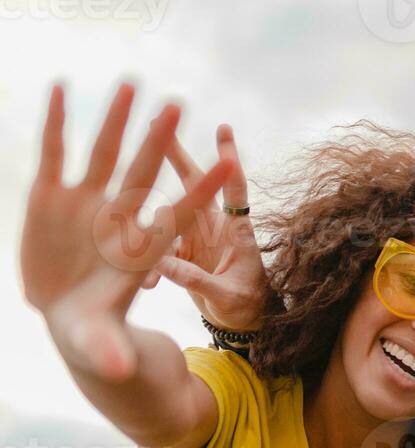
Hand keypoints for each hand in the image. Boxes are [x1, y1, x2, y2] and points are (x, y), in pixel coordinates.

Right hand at [20, 83, 232, 380]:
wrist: (77, 331)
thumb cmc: (106, 341)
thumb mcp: (116, 347)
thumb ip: (124, 346)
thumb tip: (134, 352)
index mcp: (154, 251)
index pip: (189, 213)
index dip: (209, 187)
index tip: (230, 159)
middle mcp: (128, 224)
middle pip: (152, 175)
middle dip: (163, 140)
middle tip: (177, 103)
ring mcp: (93, 211)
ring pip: (111, 160)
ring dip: (120, 124)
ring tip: (129, 85)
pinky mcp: (58, 205)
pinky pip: (59, 158)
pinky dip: (58, 128)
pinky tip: (56, 93)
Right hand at [141, 125, 266, 330]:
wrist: (242, 324)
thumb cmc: (247, 307)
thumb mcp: (226, 297)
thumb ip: (197, 281)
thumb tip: (163, 266)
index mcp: (236, 232)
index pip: (235, 191)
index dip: (229, 162)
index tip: (223, 129)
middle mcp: (215, 227)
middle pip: (195, 184)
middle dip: (175, 155)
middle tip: (158, 123)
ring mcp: (196, 237)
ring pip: (168, 216)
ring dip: (149, 220)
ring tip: (134, 221)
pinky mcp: (181, 253)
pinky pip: (158, 249)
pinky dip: (150, 264)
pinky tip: (148, 284)